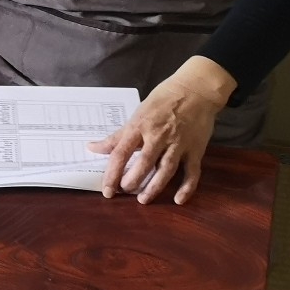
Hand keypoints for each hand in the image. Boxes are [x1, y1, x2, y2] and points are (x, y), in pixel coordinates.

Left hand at [88, 58, 234, 203]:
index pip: (121, 153)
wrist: (196, 90)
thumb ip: (117, 135)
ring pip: (165, 169)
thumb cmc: (162, 101)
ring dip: (154, 186)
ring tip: (143, 199)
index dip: (112, 173)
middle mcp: (158, 136)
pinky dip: (186, 187)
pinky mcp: (195, 149)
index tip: (106, 189)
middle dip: (132, 181)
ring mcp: (178, 144)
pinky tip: (178, 200)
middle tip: (124, 192)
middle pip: (143, 163)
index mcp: (139, 126)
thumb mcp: (137, 114)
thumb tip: (93, 148)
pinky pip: (192, 172)